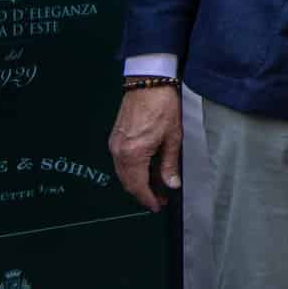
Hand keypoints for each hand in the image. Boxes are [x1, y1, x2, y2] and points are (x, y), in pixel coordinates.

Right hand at [108, 86, 181, 211]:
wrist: (148, 82)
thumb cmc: (162, 105)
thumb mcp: (173, 137)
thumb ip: (170, 164)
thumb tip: (172, 184)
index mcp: (133, 154)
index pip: (138, 186)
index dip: (148, 199)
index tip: (157, 206)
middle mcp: (119, 151)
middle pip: (128, 182)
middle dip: (143, 193)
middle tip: (159, 198)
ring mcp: (115, 144)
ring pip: (123, 173)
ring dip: (137, 182)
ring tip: (155, 185)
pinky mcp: (115, 138)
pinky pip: (120, 162)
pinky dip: (131, 170)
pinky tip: (145, 170)